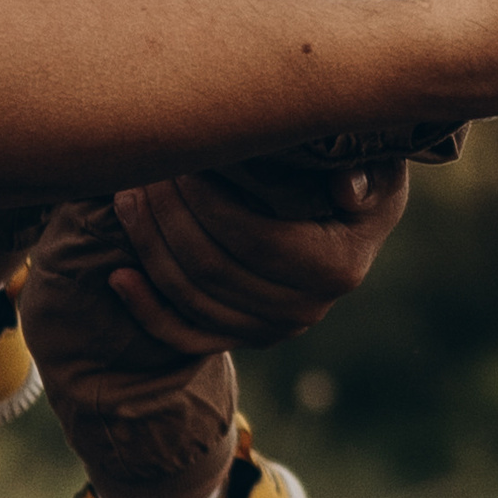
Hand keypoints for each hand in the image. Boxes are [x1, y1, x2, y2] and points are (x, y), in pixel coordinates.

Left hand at [108, 159, 410, 354]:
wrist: (349, 220)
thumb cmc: (358, 175)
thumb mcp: (378, 166)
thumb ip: (366, 171)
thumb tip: (345, 191)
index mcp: (338, 267)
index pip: (255, 239)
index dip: (208, 201)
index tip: (182, 159)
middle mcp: (306, 309)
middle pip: (214, 269)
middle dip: (170, 217)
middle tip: (147, 171)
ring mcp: (272, 330)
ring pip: (192, 299)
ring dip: (150, 247)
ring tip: (129, 196)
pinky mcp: (243, 338)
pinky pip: (186, 337)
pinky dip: (148, 310)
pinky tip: (119, 275)